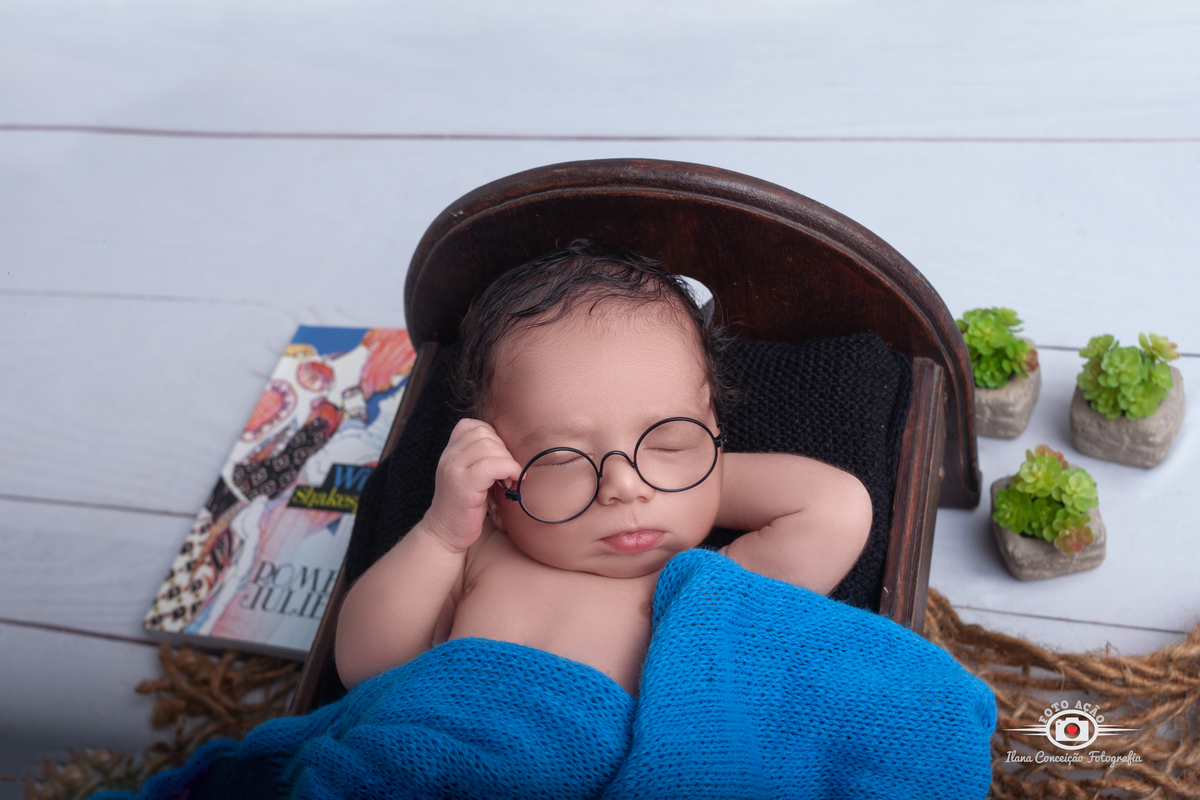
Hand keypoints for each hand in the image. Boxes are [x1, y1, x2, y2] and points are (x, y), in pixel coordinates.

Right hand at [421, 418, 521, 553]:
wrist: (446, 534)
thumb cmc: (465, 506)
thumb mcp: (471, 475)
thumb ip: (482, 458)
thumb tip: (512, 446)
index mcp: (451, 452)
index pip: (473, 426)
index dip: (494, 437)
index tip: (500, 458)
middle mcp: (449, 457)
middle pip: (484, 434)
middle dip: (504, 450)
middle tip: (508, 471)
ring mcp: (454, 469)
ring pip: (489, 447)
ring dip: (508, 461)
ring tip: (510, 478)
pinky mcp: (463, 485)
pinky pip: (491, 466)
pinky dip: (509, 470)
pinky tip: (512, 482)